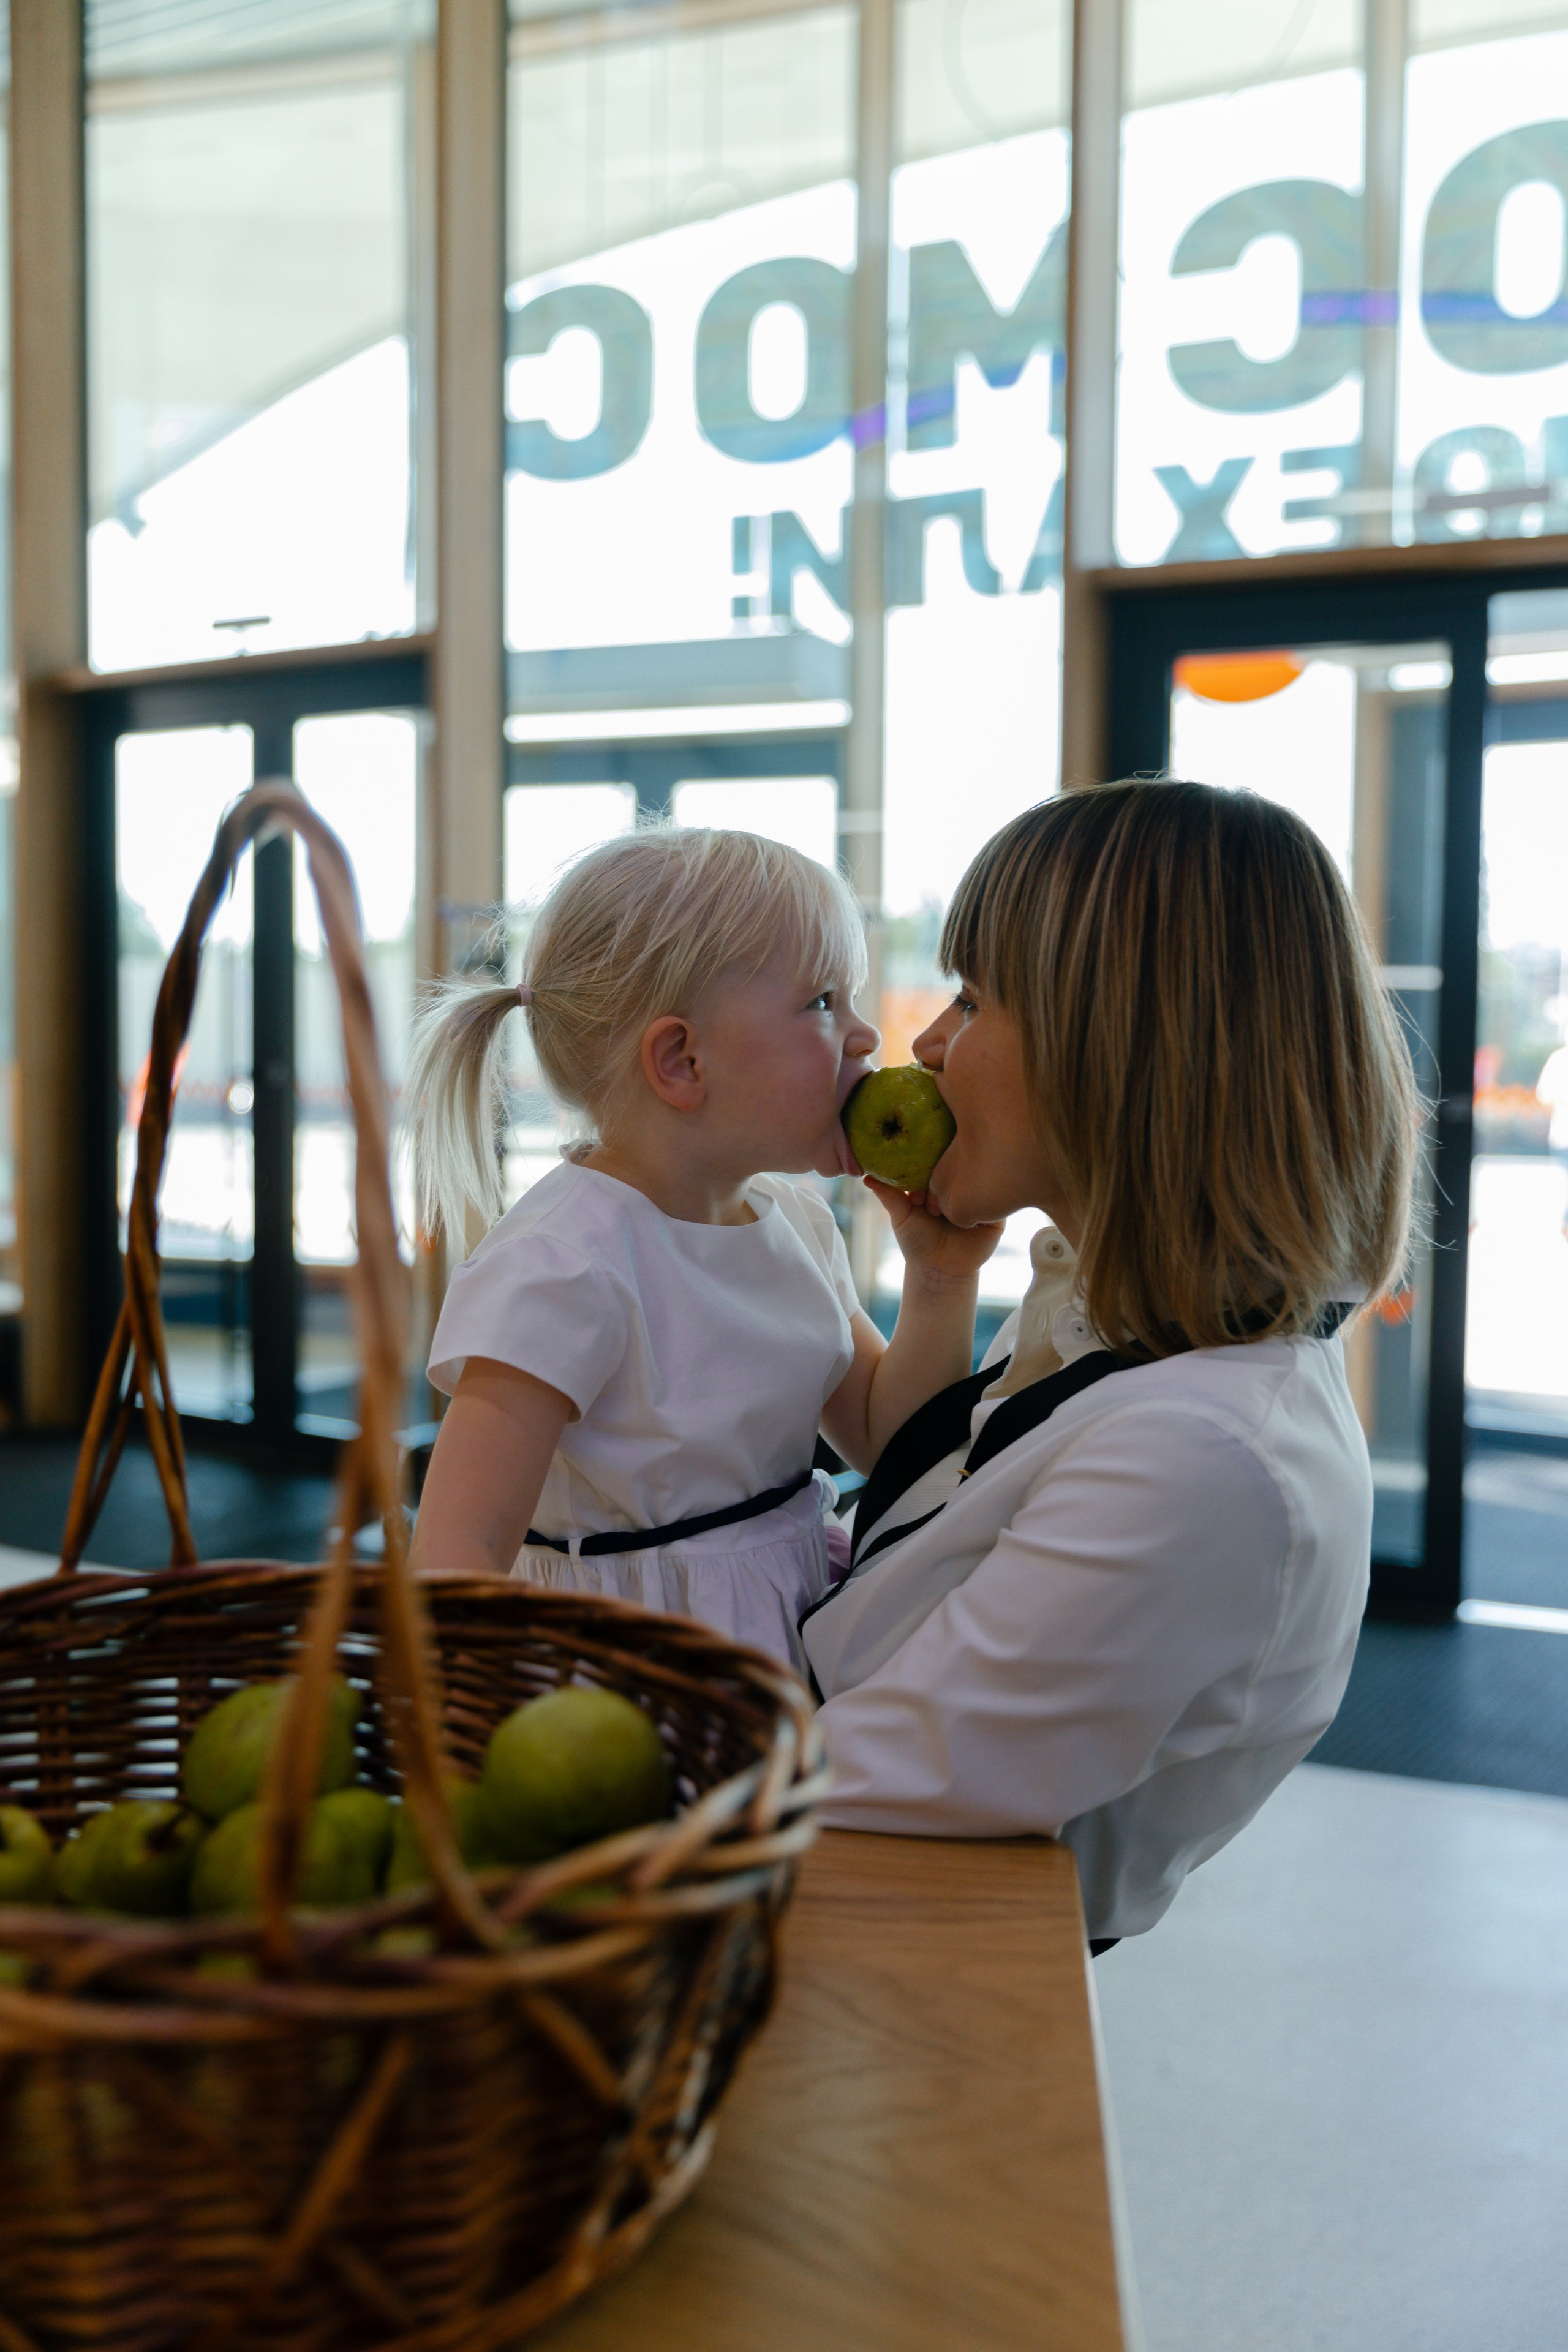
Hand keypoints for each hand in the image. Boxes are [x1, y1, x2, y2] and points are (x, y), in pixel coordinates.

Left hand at [863, 1175, 1005, 1286]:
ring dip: (958, 1193)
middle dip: (941, 1181)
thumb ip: (889, 1195)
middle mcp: (961, 1184)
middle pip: (959, 1168)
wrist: (940, 1271)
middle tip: (927, 1203)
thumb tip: (865, 1177)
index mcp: (940, 1179)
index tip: (915, 1192)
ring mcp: (980, 1195)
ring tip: (939, 1213)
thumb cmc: (918, 1242)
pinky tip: (961, 1213)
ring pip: (975, 1181)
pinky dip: (979, 1202)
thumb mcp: (901, 1216)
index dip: (926, 1170)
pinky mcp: (997, 1212)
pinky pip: (995, 1199)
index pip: (939, 1161)